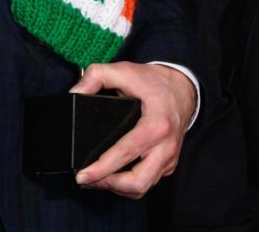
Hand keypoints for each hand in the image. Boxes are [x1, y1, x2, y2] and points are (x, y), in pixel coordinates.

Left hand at [70, 62, 196, 197]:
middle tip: (87, 179)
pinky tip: (113, 176)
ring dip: (117, 188)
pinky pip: (148, 182)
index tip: (82, 176)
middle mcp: (166, 146)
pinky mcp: (169, 163)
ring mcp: (169, 157)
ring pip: (143, 187)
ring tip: (95, 180)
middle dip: (108, 184)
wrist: (183, 87)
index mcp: (156, 125)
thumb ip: (96, 76)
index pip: (125, 154)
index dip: (101, 169)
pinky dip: (129, 185)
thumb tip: (75, 92)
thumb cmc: (154, 82)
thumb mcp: (124, 70)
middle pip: (137, 182)